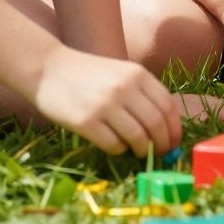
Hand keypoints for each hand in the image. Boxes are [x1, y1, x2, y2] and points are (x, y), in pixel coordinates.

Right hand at [33, 48, 181, 155]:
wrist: (48, 69)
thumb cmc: (87, 74)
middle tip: (161, 153)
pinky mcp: (86, 122)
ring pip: (138, 136)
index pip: (168, 106)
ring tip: (140, 152)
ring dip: (143, 150)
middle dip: (163, 143)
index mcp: (137, 75)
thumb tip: (164, 126)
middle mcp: (125, 88)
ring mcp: (105, 105)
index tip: (174, 141)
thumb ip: (141, 93)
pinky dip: (120, 150)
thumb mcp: (121, 73)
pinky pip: (113, 144)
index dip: (175, 128)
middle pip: (156, 123)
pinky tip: (117, 147)